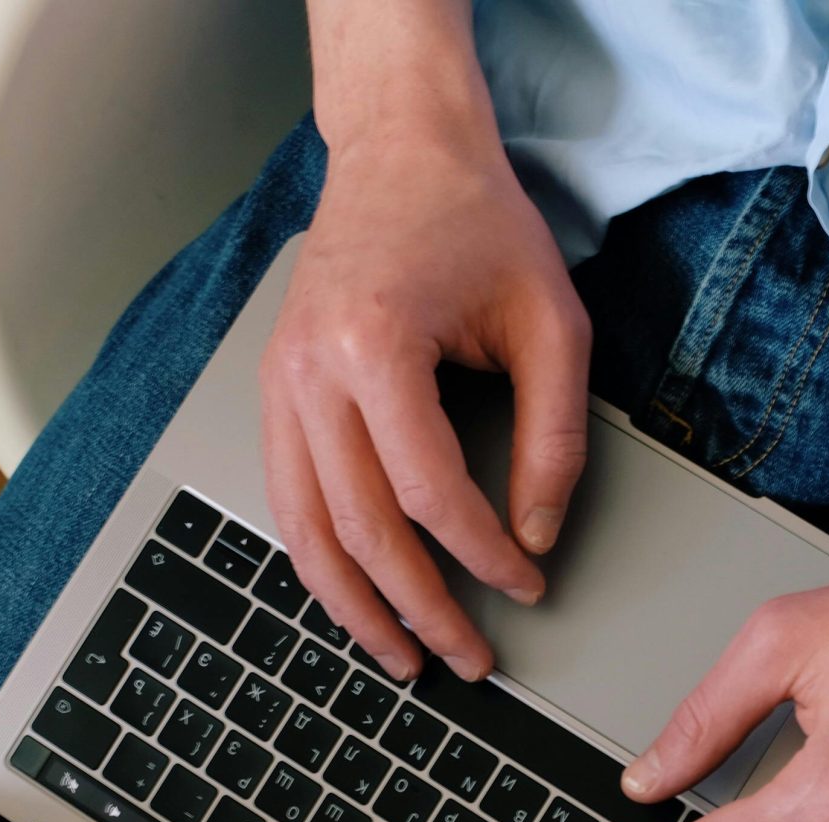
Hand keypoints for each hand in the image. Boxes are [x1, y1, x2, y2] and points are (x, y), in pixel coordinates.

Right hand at [261, 28, 589, 681]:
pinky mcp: (275, 394)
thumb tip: (537, 535)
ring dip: (355, 608)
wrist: (402, 153)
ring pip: (305, 531)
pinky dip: (324, 562)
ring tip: (404, 660)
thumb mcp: (551, 322)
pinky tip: (362, 600)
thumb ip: (553, 437)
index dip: (481, 554)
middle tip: (471, 658)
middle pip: (359, 527)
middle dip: (420, 608)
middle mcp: (309, 371)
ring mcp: (279, 384)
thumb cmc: (476, 223)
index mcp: (375, 345)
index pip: (427, 491)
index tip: (526, 586)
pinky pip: (289, 501)